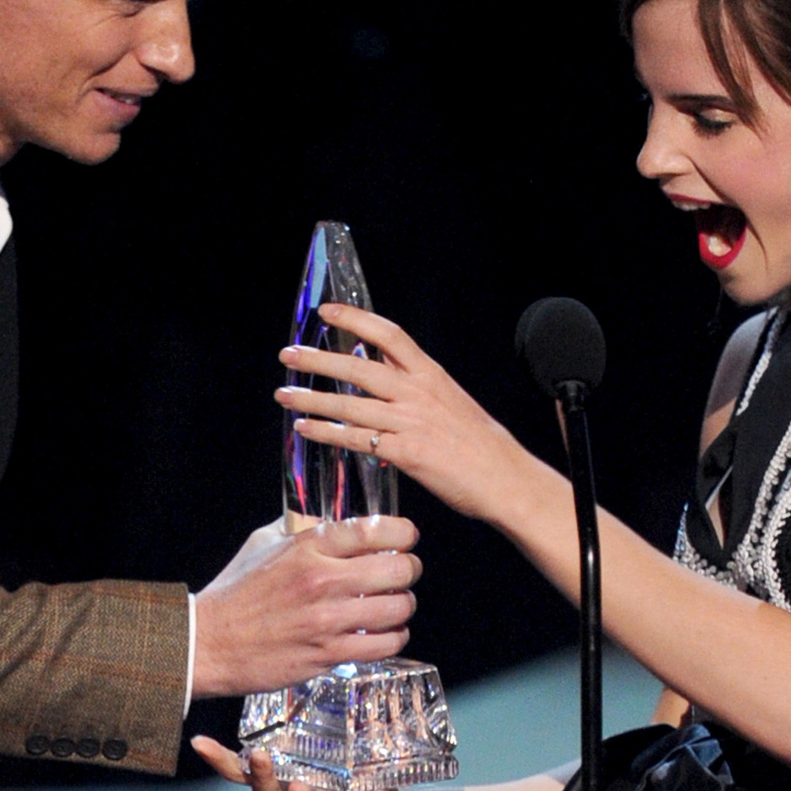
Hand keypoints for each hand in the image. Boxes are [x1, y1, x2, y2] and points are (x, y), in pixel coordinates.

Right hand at [190, 737, 446, 790]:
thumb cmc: (365, 786)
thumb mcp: (345, 749)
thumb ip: (331, 720)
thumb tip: (326, 666)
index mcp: (290, 780)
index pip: (248, 772)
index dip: (222, 760)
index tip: (199, 742)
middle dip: (260, 777)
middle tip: (257, 756)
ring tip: (297, 786)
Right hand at [191, 515, 420, 697]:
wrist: (207, 642)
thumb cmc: (234, 593)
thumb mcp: (263, 544)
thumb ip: (300, 529)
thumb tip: (330, 519)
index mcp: (307, 548)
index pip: (375, 530)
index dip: (403, 532)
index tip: (406, 538)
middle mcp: (322, 581)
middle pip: (398, 569)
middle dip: (409, 569)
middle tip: (403, 573)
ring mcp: (327, 620)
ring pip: (397, 608)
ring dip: (403, 606)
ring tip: (395, 606)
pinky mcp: (327, 654)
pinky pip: (383, 644)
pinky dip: (393, 637)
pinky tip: (385, 633)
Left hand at [276, 304, 544, 525]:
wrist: (507, 479)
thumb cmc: (481, 445)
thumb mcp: (452, 403)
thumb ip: (418, 391)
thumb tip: (387, 384)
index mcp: (431, 375)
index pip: (390, 335)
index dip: (356, 318)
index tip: (327, 311)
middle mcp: (418, 393)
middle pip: (359, 367)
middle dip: (318, 360)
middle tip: (288, 355)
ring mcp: (411, 422)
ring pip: (350, 404)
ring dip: (312, 399)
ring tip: (284, 394)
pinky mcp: (406, 453)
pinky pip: (356, 440)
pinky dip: (327, 433)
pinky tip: (306, 429)